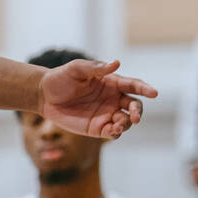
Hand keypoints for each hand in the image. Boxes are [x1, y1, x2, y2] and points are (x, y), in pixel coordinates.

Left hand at [36, 59, 157, 139]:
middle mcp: (113, 98)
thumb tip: (116, 63)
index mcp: (112, 82)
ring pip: (126, 121)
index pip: (133, 85)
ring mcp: (106, 114)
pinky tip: (112, 130)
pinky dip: (116, 133)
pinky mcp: (97, 128)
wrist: (43, 96)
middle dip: (138, 111)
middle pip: (134, 105)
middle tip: (134, 117)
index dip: (145, 88)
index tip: (154, 93)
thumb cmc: (60, 78)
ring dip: (127, 124)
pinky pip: (113, 133)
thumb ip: (95, 68)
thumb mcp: (76, 69)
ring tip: (117, 125)